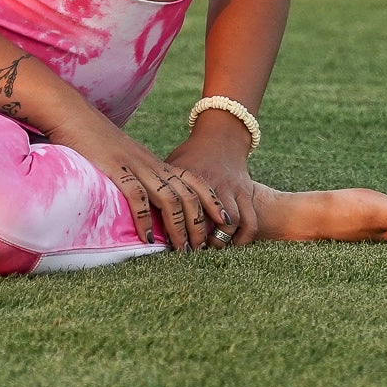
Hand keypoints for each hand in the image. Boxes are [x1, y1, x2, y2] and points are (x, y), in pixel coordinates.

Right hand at [43, 111, 234, 252]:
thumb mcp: (127, 160)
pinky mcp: (115, 170)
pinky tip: (148, 239)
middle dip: (199, 223)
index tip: (225, 223)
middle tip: (202, 249)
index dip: (212, 202)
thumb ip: (140, 178)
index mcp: (156, 163)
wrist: (74, 114)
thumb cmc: (97, 140)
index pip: (195, 182)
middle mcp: (151, 165)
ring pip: (169, 198)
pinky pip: (137, 197)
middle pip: (187, 195)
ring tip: (182, 250)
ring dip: (178, 227)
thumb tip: (150, 203)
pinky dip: (145, 219)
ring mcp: (134, 166)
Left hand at [166, 111, 262, 246]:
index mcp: (191, 178)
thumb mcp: (173, 164)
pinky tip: (234, 245)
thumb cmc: (191, 154)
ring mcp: (232, 188)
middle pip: (209, 219)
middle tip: (192, 250)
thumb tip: (136, 205)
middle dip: (201, 240)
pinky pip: (250, 220)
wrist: (222, 136)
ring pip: (232, 222)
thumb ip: (160, 184)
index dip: (178, 230)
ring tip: (211, 248)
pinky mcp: (247, 192)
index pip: (183, 209)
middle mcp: (213, 184)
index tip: (172, 244)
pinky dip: (244, 237)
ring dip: (222, 240)